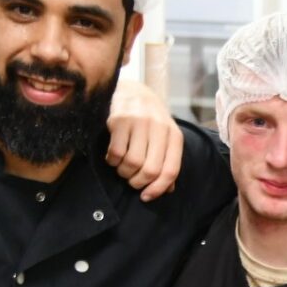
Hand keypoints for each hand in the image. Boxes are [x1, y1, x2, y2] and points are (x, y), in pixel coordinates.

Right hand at [106, 80, 183, 200]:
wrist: (132, 90)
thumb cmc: (149, 121)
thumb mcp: (164, 138)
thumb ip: (167, 161)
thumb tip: (167, 189)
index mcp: (174, 136)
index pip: (170, 170)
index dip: (157, 189)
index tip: (146, 196)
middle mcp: (159, 128)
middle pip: (150, 170)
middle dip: (138, 182)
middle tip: (131, 180)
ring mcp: (140, 122)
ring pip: (132, 163)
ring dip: (124, 172)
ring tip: (122, 167)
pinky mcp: (120, 119)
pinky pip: (116, 153)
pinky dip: (112, 161)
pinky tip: (113, 156)